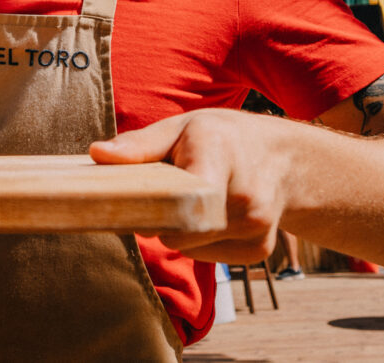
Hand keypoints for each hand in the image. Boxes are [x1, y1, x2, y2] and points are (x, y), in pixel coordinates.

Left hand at [89, 108, 299, 263]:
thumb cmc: (224, 137)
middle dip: (162, 220)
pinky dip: (201, 242)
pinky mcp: (259, 250)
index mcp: (219, 154)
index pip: (182, 200)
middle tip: (163, 197)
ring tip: (195, 200)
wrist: (286, 159)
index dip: (155, 209)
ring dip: (181, 231)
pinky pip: (210, 256)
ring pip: (191, 247)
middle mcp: (245, 194)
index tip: (143, 202)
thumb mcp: (182, 126)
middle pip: (180, 231)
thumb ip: (140, 144)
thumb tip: (97, 154)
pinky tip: (213, 217)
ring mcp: (256, 226)